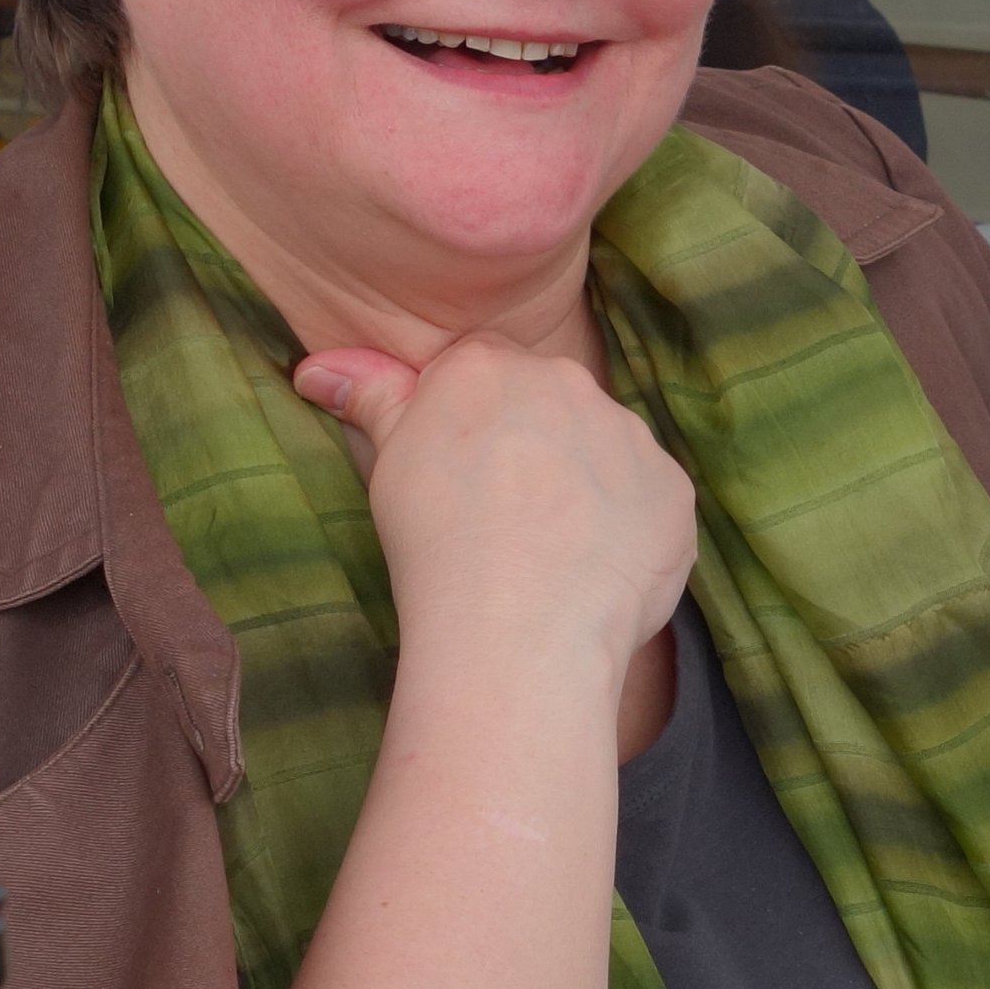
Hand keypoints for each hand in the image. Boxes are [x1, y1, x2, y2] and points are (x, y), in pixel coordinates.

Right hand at [294, 336, 697, 680]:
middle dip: (533, 450)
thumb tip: (317, 367)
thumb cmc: (435, 542)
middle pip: (551, 404)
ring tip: (549, 555)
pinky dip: (626, 531)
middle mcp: (569, 382)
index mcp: (491, 365)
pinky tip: (593, 574)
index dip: (474, 427)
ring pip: (604, 452)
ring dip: (584, 488)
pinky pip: (648, 502)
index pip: (485, 374)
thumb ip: (369, 397)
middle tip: (505, 519)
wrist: (517, 623)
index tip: (464, 476)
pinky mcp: (672, 489)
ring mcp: (630, 435)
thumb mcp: (386, 461)